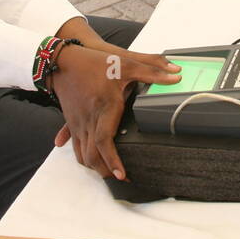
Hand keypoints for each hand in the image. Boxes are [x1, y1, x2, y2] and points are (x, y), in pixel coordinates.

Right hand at [51, 43, 180, 179]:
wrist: (63, 60)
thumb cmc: (93, 62)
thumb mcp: (125, 63)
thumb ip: (152, 70)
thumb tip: (176, 74)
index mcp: (104, 108)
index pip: (105, 142)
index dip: (112, 160)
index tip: (122, 173)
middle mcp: (89, 119)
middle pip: (92, 155)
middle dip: (105, 171)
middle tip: (122, 178)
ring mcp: (78, 122)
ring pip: (82, 153)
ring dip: (94, 166)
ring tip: (109, 172)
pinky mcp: (71, 120)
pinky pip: (74, 144)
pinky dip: (82, 156)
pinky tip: (89, 161)